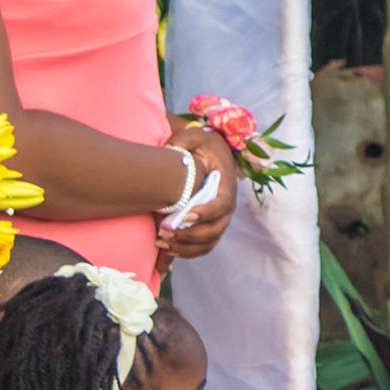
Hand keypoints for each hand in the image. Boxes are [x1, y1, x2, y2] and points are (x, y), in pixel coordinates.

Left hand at [160, 130, 238, 261]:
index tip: (184, 216)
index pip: (222, 204)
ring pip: (209, 242)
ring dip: (187, 247)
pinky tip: (168, 249)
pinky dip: (188, 252)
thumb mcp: (195, 136)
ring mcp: (219, 218)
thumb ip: (184, 139)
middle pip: (215, 228)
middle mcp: (226, 204)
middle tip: (165, 231)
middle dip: (190, 235)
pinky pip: (204, 246)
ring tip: (163, 242)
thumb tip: (170, 150)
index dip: (206, 213)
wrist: (210, 153)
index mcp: (225, 184)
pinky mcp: (210, 226)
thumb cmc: (202, 146)